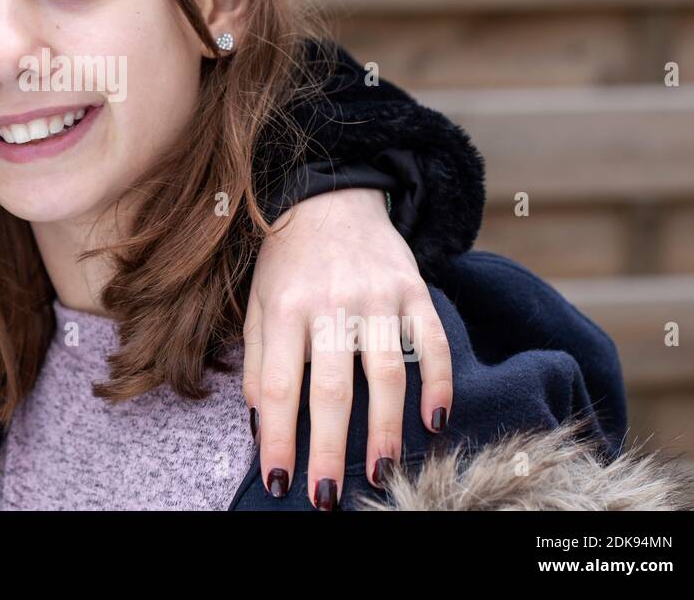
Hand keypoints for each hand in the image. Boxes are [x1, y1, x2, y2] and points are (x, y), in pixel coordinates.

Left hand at [243, 188, 452, 508]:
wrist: (330, 196)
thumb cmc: (287, 261)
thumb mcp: (257, 303)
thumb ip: (256, 360)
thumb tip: (259, 419)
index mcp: (284, 310)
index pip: (278, 387)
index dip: (278, 438)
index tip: (281, 481)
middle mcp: (330, 304)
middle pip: (331, 389)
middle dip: (330, 450)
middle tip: (328, 497)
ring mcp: (376, 296)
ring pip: (385, 373)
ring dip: (386, 429)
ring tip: (383, 471)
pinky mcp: (413, 289)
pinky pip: (432, 343)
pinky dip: (437, 384)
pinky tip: (433, 421)